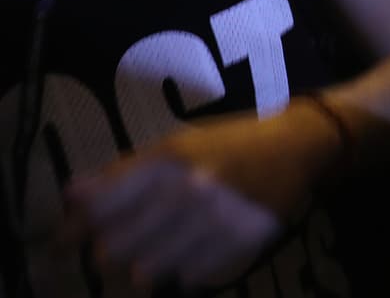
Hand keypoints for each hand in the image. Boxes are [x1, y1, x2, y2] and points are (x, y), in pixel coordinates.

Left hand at [61, 106, 334, 290]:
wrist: (297, 147)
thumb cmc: (229, 144)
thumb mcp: (178, 145)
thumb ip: (126, 171)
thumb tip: (70, 195)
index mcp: (169, 158)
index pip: (103, 203)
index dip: (74, 227)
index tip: (62, 240)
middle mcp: (190, 187)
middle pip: (119, 243)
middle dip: (108, 251)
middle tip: (113, 250)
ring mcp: (217, 217)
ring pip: (150, 266)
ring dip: (142, 265)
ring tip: (147, 257)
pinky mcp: (241, 240)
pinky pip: (191, 274)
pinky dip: (182, 270)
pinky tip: (188, 255)